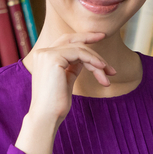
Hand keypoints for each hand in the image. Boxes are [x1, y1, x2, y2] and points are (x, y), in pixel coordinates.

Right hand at [14, 33, 115, 153]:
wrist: (46, 116)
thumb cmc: (56, 103)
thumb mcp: (66, 80)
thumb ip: (72, 67)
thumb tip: (85, 59)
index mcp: (43, 57)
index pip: (65, 42)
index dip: (83, 38)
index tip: (99, 37)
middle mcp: (43, 52)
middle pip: (71, 39)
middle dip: (90, 38)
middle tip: (105, 39)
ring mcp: (47, 54)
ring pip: (79, 48)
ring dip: (97, 60)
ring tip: (109, 74)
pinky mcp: (53, 58)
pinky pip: (79, 53)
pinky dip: (93, 59)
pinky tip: (102, 69)